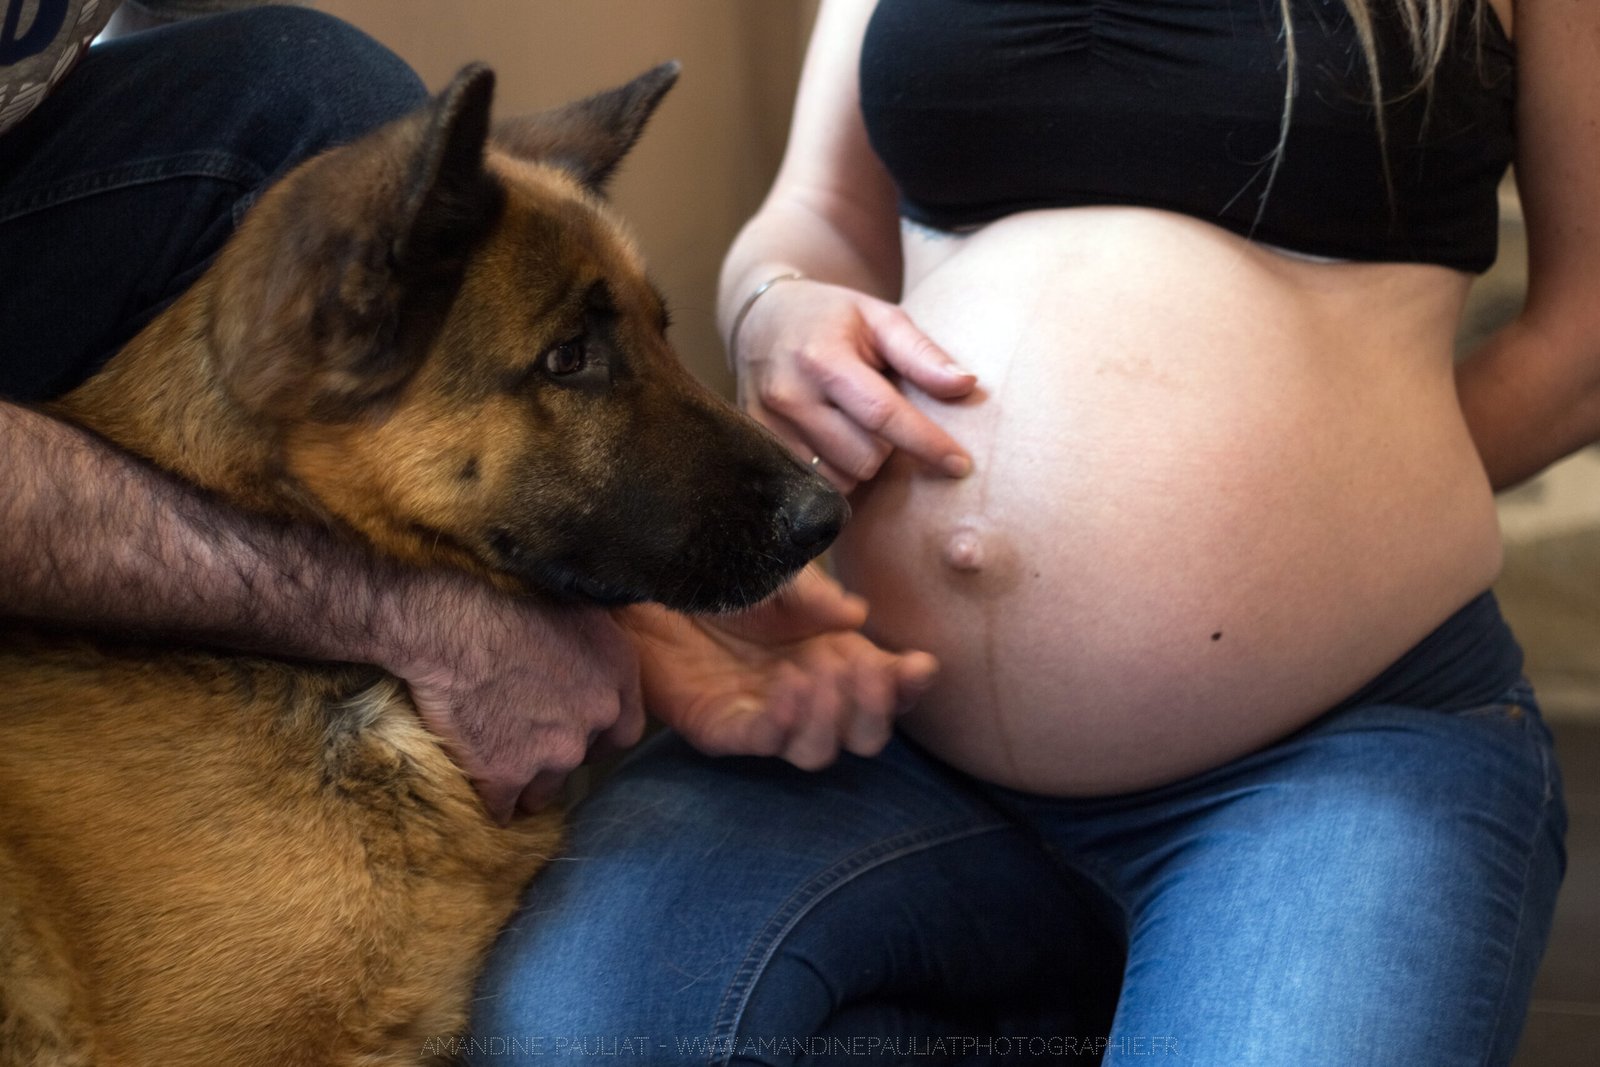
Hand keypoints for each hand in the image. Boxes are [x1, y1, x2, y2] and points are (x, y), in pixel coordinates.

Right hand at [371, 570, 644, 822]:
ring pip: (545, 789)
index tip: (579, 737)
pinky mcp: (507, 775)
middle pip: (582, 760)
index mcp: (618, 676)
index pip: (625, 730)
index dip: (599, 737)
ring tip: (503, 765)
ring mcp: (554, 751)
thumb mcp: (576, 614)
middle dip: (560, 758)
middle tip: (531, 745)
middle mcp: (597, 717)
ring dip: (528, 784)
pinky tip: (479, 787)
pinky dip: (492, 800)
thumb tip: (598, 669)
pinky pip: (503, 806)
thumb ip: (597, 653)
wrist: (450, 628)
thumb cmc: (507, 606)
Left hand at [621, 566, 937, 768]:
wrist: (647, 578)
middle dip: (874, 710)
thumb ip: (814, 594)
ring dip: (829, 718)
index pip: (887, 686)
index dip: (908, 685)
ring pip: (817, 751)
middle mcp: (807, 693)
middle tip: (865, 671)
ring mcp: (765, 714)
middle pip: (863, 736)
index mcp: (833, 653)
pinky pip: (762, 741)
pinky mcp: (720, 727)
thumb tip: (854, 618)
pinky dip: (783, 721)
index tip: (919, 666)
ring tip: (817, 674)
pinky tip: (788, 686)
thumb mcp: (777, 571)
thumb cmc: (717, 573)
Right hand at [733, 278, 977, 491]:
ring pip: (839, 478)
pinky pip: (812, 485)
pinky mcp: (757, 446)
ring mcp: (767, 426)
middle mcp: (788, 396)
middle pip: (864, 457)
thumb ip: (922, 354)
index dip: (927, 443)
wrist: (761, 319)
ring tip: (853, 426)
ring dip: (859, 462)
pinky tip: (834, 443)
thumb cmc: (832, 318)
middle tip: (882, 417)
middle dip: (888, 448)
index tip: (961, 465)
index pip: (883, 415)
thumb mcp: (880, 318)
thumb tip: (966, 386)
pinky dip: (834, 471)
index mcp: (823, 358)